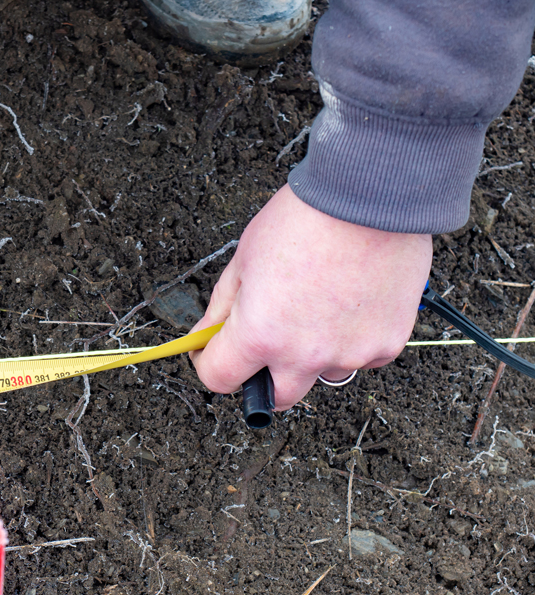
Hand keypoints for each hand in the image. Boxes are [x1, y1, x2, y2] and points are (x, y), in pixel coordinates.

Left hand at [189, 184, 431, 408]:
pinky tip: (351, 302)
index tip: (213, 353)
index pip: (219, 380)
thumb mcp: (244, 259)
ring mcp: (349, 354)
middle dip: (264, 378)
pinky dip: (353, 339)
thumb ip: (222, 307)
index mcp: (260, 335)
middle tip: (267, 345)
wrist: (369, 196)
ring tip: (319, 307)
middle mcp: (304, 355)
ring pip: (323, 374)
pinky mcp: (386, 345)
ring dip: (314, 354)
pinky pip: (363, 356)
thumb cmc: (305, 219)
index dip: (209, 365)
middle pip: (275, 398)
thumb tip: (207, 334)